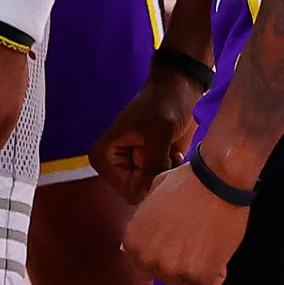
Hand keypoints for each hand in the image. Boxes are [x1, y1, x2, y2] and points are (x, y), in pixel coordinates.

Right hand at [94, 68, 202, 204]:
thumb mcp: (159, 131)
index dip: (151, 181)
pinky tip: (172, 154)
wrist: (179, 89)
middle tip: (167, 154)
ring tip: (169, 152)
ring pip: (154, 191)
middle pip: (142, 194)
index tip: (161, 157)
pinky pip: (162, 184)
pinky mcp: (147, 167)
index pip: (130, 192)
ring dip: (168, 174)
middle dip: (160, 177)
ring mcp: (131, 168)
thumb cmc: (164, 105)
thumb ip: (153, 163)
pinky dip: (172, 172)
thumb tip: (151, 193)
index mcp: (105, 158)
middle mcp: (115, 167)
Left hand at [122, 161, 248, 284]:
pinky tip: (216, 258)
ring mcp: (173, 271)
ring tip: (206, 246)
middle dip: (178, 265)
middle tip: (193, 244)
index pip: (143, 267)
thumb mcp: (150, 200)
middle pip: (165, 278)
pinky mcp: (200, 277)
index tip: (174, 249)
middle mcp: (148, 260)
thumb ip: (143, 225)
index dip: (161, 257)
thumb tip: (145, 238)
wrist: (216, 181)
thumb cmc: (186, 185)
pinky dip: (214, 279)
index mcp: (132, 243)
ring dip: (197, 272)